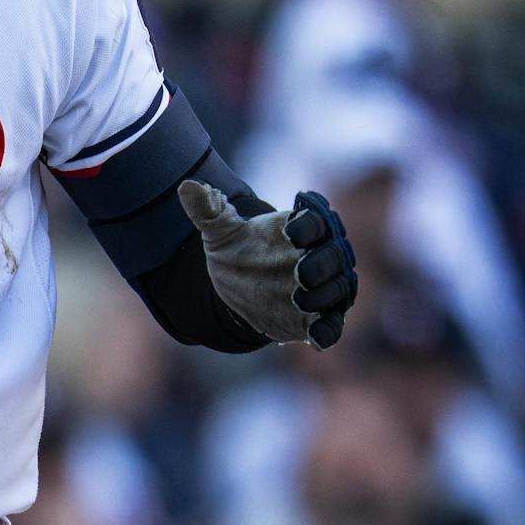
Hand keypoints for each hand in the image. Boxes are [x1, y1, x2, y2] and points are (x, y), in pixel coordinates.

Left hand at [178, 182, 356, 347]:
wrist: (242, 284)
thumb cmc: (240, 250)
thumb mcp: (219, 231)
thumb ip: (207, 209)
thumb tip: (187, 186)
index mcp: (302, 229)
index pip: (316, 221)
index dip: (308, 226)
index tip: (290, 232)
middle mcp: (320, 256)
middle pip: (334, 256)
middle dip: (321, 264)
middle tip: (301, 273)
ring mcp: (323, 287)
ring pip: (337, 289)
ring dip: (323, 296)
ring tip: (299, 301)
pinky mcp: (319, 316)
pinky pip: (332, 325)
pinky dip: (328, 331)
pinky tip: (316, 338)